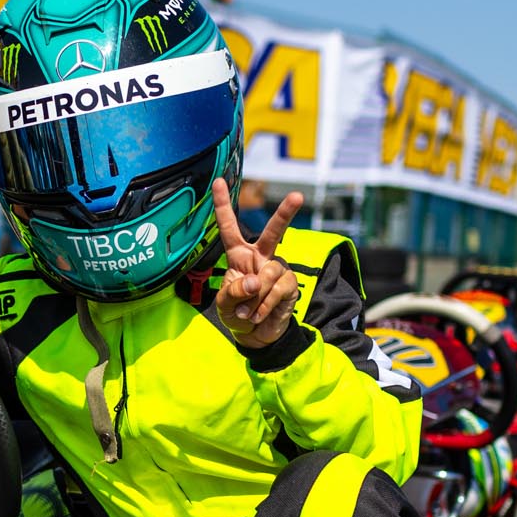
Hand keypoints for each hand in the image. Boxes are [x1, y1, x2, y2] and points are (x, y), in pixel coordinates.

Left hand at [212, 179, 304, 348]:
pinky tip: (259, 314)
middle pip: (273, 232)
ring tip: (249, 311)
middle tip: (298, 196)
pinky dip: (264, 306)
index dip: (223, 204)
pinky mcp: (290, 285)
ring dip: (255, 297)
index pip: (229, 227)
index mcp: (239, 255)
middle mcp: (261, 257)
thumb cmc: (237, 313)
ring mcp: (277, 269)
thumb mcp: (225, 304)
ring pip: (268, 274)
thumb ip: (234, 291)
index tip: (219, 181)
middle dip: (285, 213)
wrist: (255, 335)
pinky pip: (278, 290)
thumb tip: (256, 280)